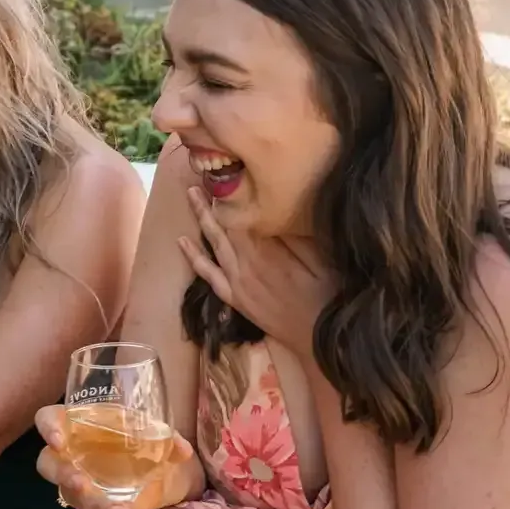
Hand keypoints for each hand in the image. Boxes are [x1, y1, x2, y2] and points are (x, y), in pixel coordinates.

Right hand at [34, 405, 193, 508]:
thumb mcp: (152, 432)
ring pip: (75, 498)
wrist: (152, 465)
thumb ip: (165, 438)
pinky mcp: (95, 506)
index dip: (48, 429)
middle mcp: (68, 455)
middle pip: (51, 466)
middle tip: (82, 485)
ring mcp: (78, 484)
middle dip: (64, 477)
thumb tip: (180, 448)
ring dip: (97, 508)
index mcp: (74, 424)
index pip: (47, 419)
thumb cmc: (136, 435)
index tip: (58, 441)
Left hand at [178, 187, 333, 358]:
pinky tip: (181, 241)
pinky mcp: (235, 298)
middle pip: (224, 224)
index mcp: (269, 249)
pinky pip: (207, 275)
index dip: (233, 193)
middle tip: (198, 174)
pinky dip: (193, 257)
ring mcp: (237, 281)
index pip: (244, 213)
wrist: (318, 337)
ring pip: (213, 243)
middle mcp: (247, 262)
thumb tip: (282, 204)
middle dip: (211, 199)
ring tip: (191, 194)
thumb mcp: (322, 258)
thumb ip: (299, 233)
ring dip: (201, 218)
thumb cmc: (328, 295)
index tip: (225, 171)